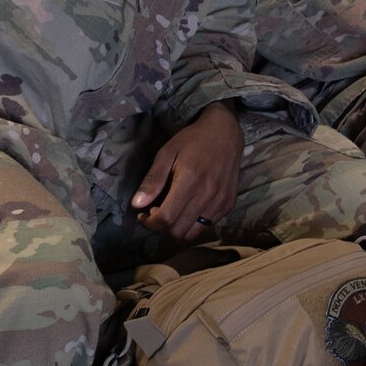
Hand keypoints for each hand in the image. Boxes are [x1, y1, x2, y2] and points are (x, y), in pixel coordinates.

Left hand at [133, 101, 243, 240]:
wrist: (225, 132)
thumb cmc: (192, 140)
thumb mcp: (167, 153)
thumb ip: (153, 180)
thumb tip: (136, 204)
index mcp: (190, 181)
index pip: (166, 218)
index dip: (150, 223)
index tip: (143, 215)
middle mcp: (208, 194)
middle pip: (177, 231)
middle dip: (160, 228)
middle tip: (154, 214)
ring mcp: (220, 201)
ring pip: (192, 234)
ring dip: (176, 230)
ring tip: (170, 214)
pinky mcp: (228, 203)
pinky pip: (206, 226)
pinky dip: (192, 224)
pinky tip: (187, 208)